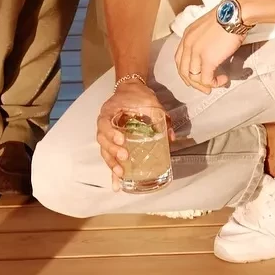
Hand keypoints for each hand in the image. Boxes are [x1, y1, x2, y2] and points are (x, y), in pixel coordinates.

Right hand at [95, 73, 171, 187]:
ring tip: (120, 174)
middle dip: (112, 151)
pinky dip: (113, 170)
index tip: (121, 140)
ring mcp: (107, 134)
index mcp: (110, 111)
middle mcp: (104, 123)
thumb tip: (172, 138)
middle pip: (102, 140)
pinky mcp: (112, 143)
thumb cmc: (139, 96)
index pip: (104, 122)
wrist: (131, 90)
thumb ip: (161, 117)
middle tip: (125, 157)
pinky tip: (117, 184)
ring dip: (111, 163)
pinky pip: (109, 157)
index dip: (111, 133)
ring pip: (104, 150)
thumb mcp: (151, 102)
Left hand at [175, 7, 240, 92]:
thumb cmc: (227, 17)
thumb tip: (211, 52)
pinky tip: (223, 80)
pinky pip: (206, 79)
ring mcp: (196, 53)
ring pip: (193, 78)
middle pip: (183, 71)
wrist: (234, 14)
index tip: (195, 78)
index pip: (179, 59)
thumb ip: (203, 40)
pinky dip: (214, 83)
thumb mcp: (207, 27)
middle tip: (205, 88)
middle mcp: (188, 44)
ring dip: (204, 85)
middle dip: (193, 83)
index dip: (185, 72)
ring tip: (216, 84)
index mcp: (187, 36)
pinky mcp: (208, 60)